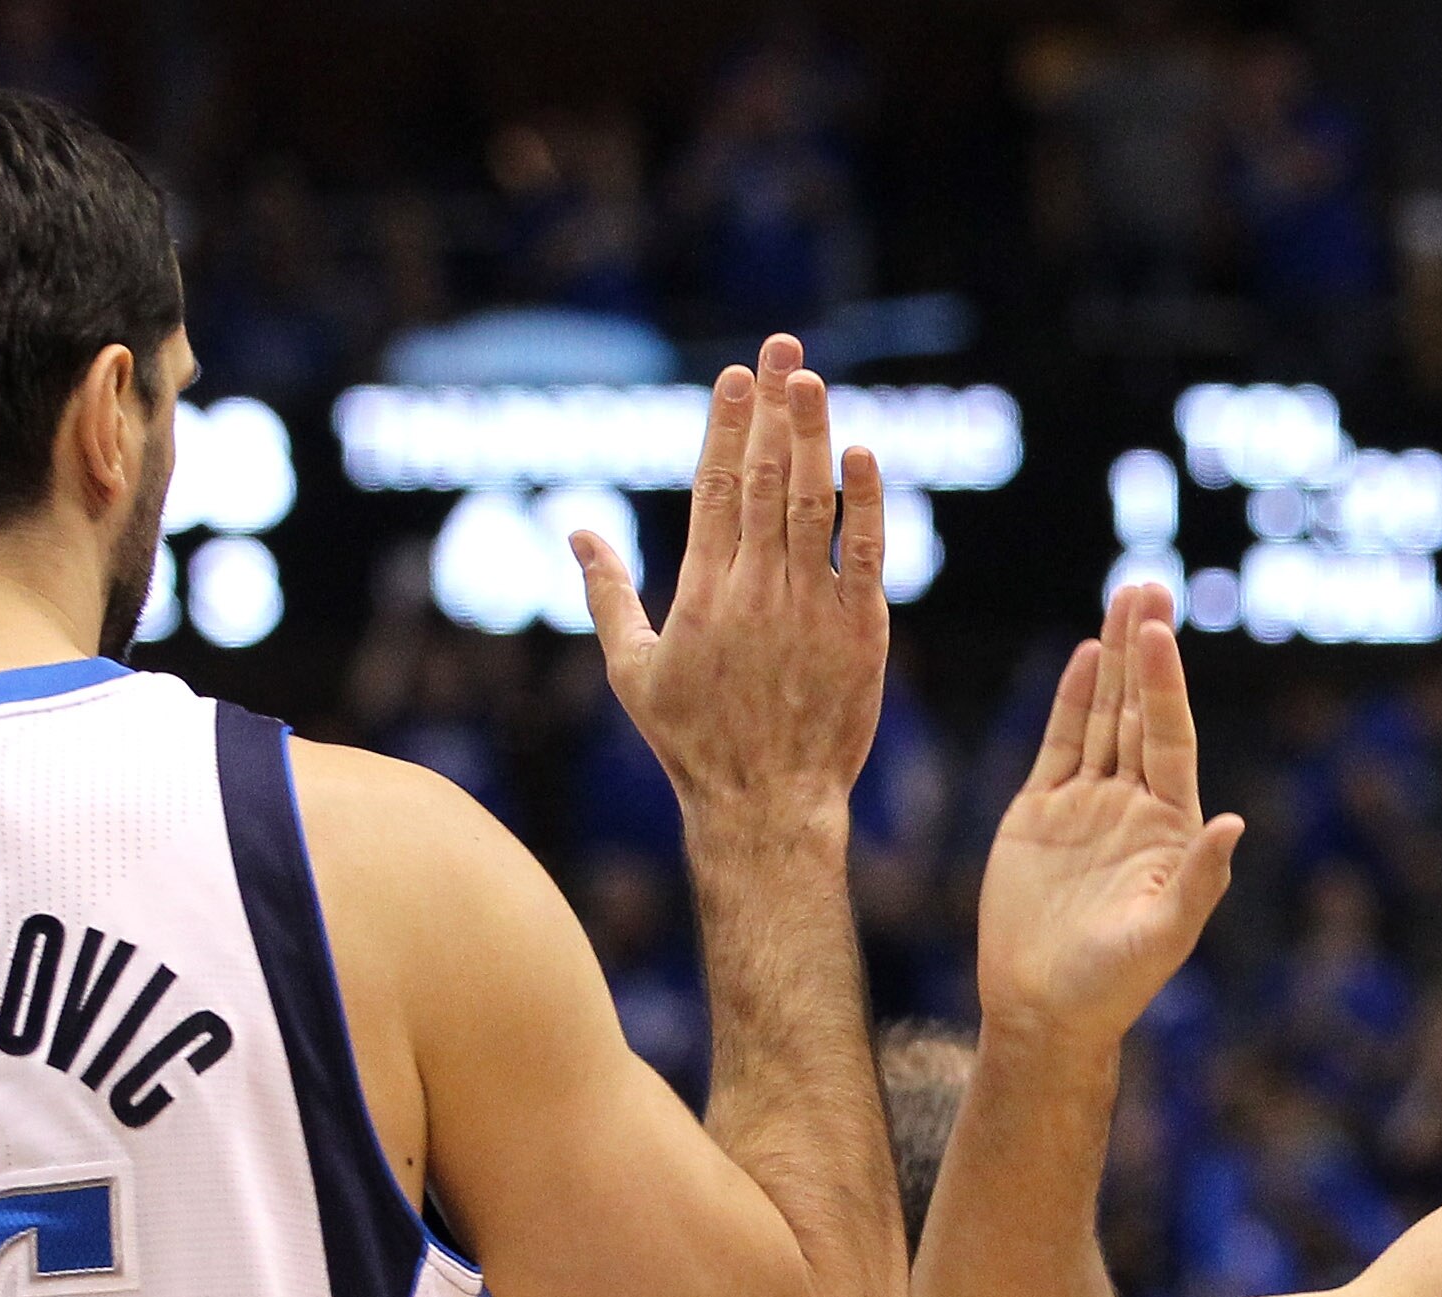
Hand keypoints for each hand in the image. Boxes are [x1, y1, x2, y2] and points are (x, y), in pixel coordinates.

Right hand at [577, 333, 887, 829]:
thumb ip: (606, 595)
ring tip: (812, 379)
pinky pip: (866, 554)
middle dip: (772, 407)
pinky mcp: (860, 632)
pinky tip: (862, 454)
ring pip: (811, 504)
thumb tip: (575, 532)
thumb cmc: (693, 743)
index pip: (713, 487)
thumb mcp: (632, 672)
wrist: (765, 805)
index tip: (735, 375)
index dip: (725, 425)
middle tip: (781, 346)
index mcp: (701, 594)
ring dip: (812, 437)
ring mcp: (811, 608)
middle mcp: (755, 591)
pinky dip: (865, 503)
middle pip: (762, 478)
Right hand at [975, 582, 1244, 1045]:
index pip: (1170, 739)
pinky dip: (1073, 701)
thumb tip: (1236, 823)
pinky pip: (1060, 744)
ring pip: (1103, 717)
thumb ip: (1198, 880)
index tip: (1160, 632)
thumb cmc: (1112, 987)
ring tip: (1123, 599)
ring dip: (1112, 660)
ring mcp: (1087, 806)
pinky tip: (1087, 658)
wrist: (1044, 1012)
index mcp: (1171, 828)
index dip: (1165, 685)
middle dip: (1143, 650)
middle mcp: (1134, 806)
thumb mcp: (1162, 937)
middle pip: (1140, 713)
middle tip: (1148, 587)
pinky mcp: (1040, 814)